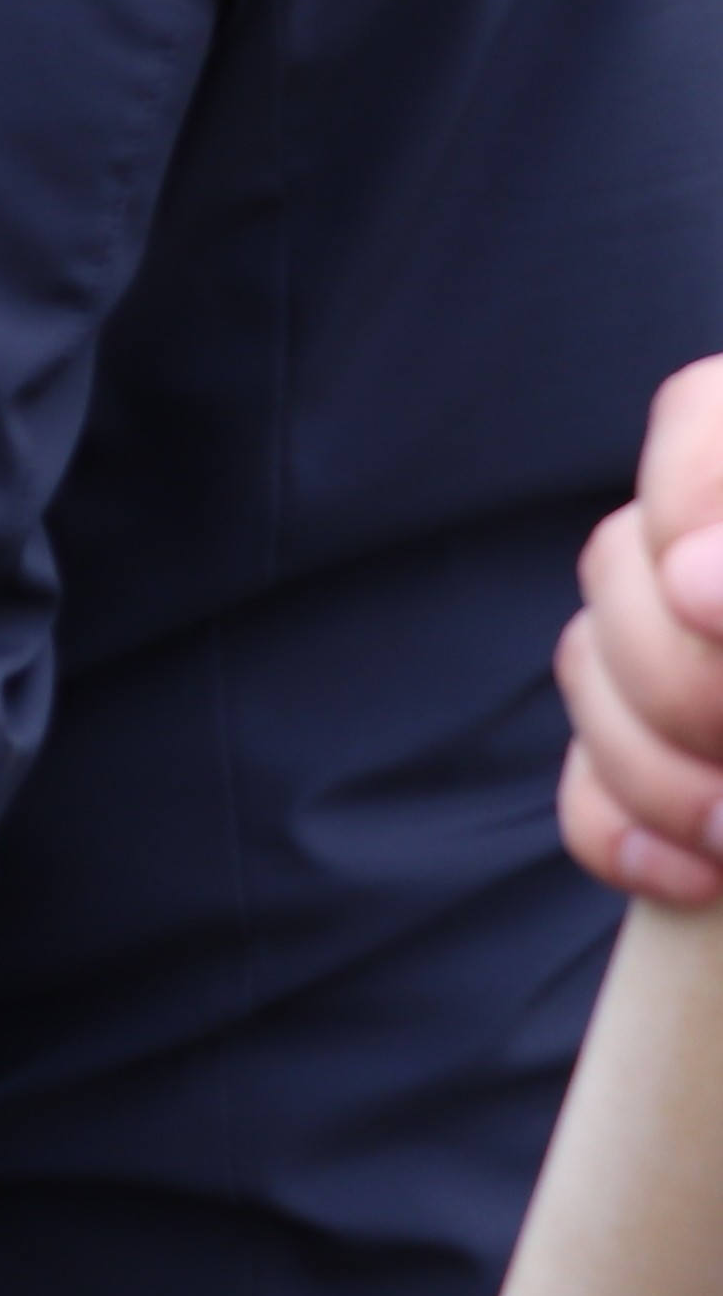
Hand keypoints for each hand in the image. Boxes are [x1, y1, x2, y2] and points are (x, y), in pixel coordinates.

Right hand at [558, 354, 722, 902]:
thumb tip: (691, 585)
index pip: (701, 415)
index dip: (688, 493)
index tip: (708, 603)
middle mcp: (717, 562)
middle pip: (626, 563)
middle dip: (680, 681)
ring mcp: (684, 660)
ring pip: (589, 672)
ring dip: (658, 771)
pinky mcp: (658, 767)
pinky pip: (585, 784)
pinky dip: (623, 835)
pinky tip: (693, 879)